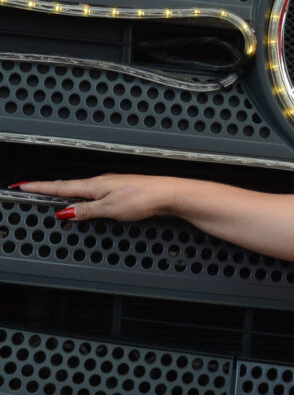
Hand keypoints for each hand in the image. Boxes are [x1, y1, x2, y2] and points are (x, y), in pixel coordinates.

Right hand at [15, 174, 178, 221]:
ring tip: (50, 195)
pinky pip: (95, 194)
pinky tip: (84, 201)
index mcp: (94, 185)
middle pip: (69, 186)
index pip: (61, 187)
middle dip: (48, 188)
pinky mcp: (123, 191)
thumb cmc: (143, 198)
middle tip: (30, 189)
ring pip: (82, 190)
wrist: (169, 194)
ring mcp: (113, 185)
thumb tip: (64, 211)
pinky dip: (83, 197)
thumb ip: (86, 210)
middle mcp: (102, 182)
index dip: (40, 188)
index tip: (22, 186)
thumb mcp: (109, 208)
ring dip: (65, 192)